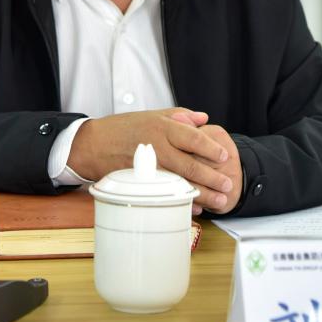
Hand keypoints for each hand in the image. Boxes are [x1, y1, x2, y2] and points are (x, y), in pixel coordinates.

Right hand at [67, 108, 233, 210]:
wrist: (94, 145)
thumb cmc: (124, 128)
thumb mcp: (152, 114)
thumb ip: (180, 115)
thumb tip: (204, 118)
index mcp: (162, 127)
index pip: (193, 138)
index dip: (211, 148)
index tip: (224, 157)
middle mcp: (157, 147)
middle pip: (190, 165)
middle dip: (212, 177)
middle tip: (228, 184)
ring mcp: (149, 167)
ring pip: (180, 183)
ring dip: (201, 194)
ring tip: (219, 200)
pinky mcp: (141, 183)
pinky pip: (165, 195)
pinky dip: (181, 202)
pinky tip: (194, 207)